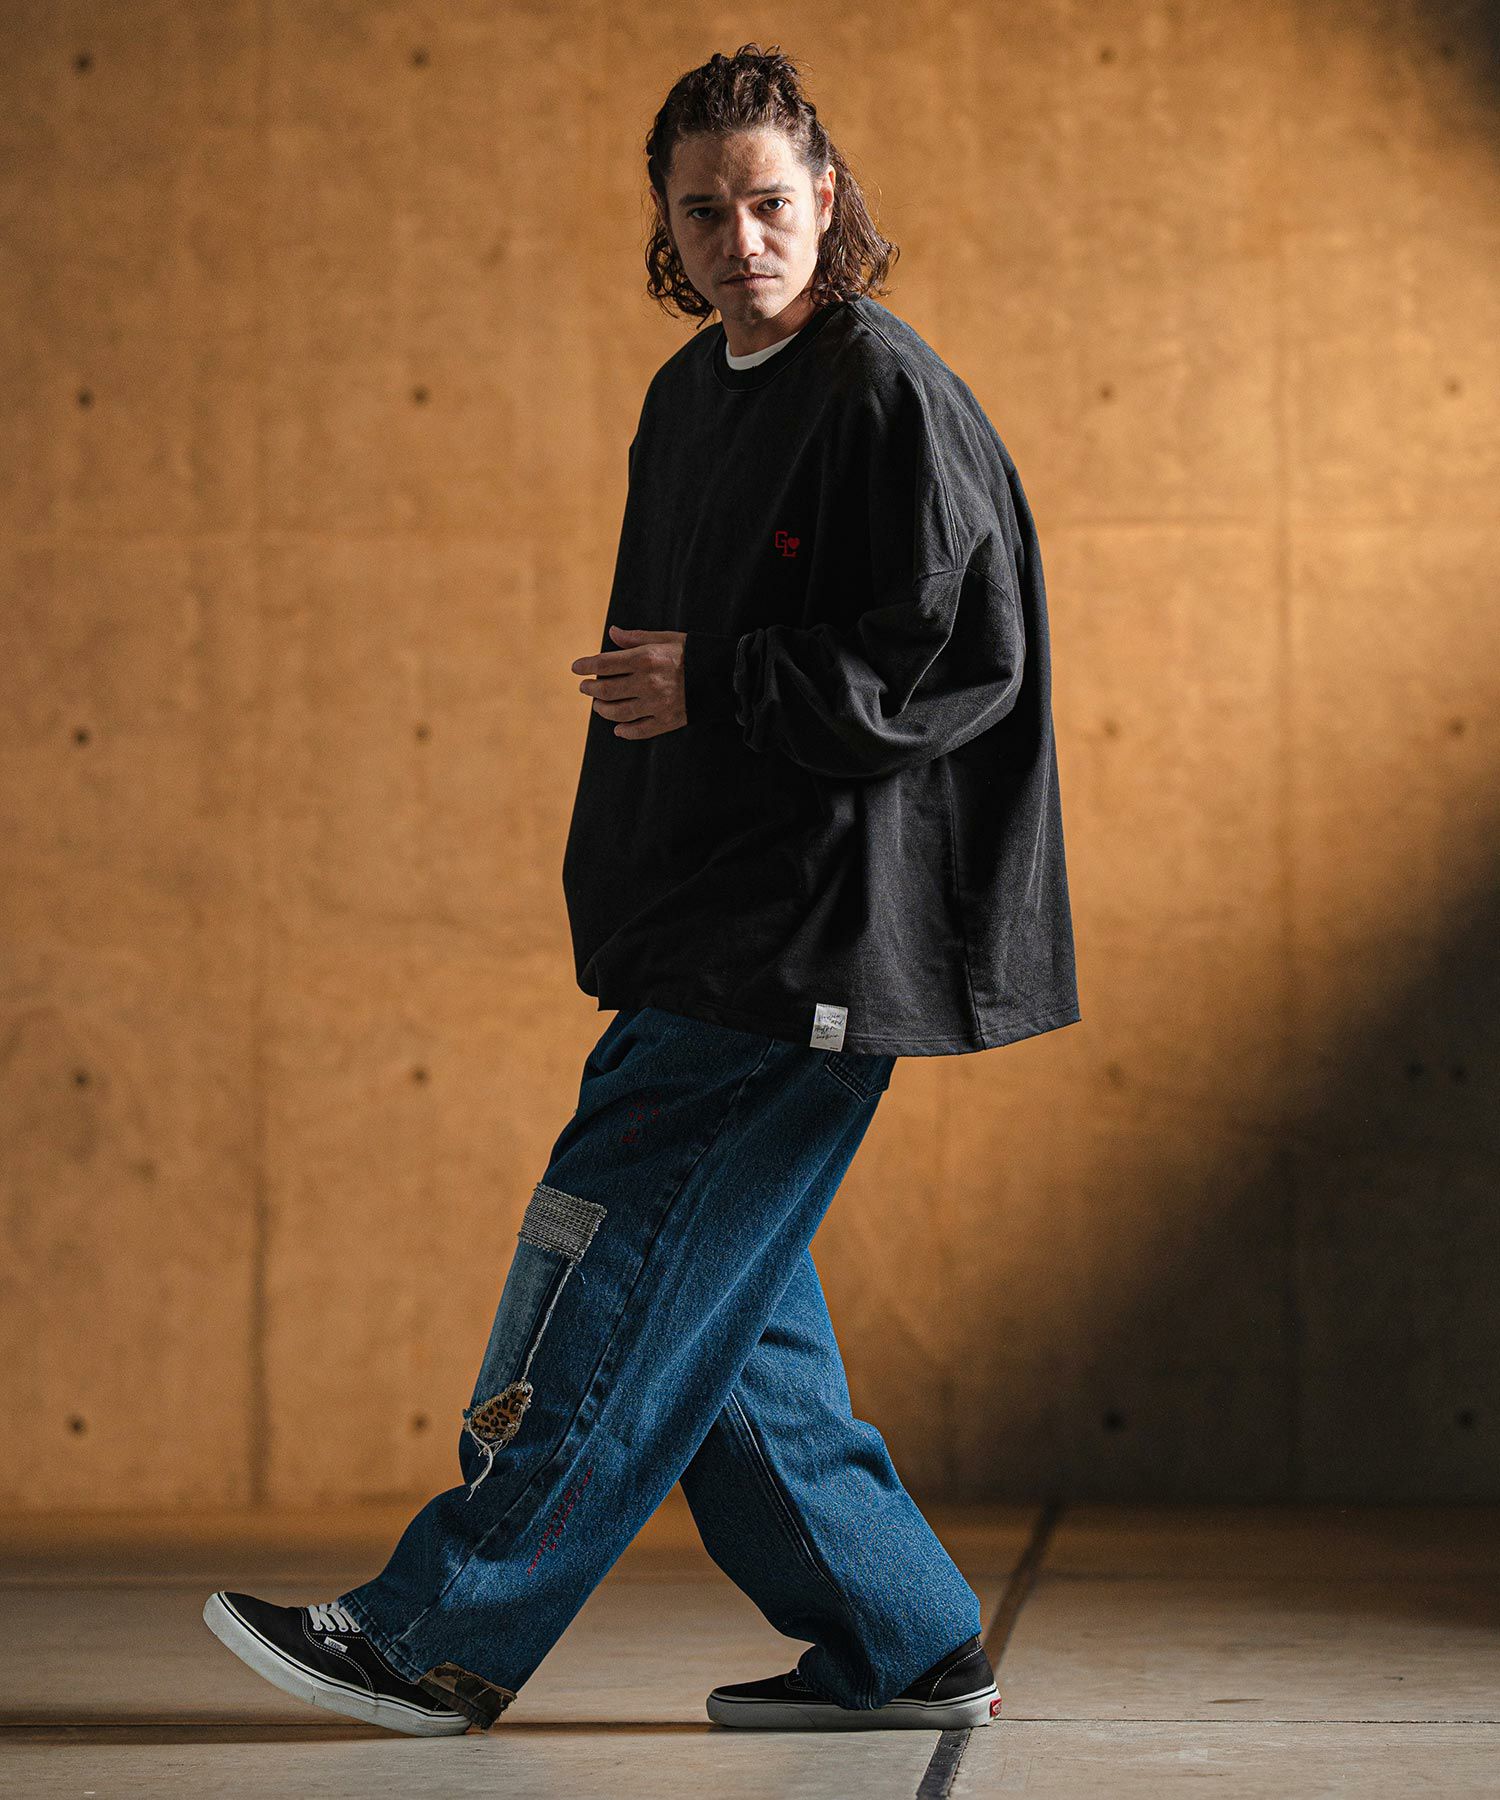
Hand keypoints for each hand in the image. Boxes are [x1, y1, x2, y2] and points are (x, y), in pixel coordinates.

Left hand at [572, 626, 687, 739]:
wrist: (723, 674)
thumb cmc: (692, 653)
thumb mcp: (665, 638)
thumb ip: (635, 639)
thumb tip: (612, 632)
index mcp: (645, 659)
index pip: (605, 663)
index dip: (586, 665)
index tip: (576, 668)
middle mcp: (647, 683)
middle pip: (606, 690)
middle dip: (590, 689)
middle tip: (585, 687)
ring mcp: (657, 705)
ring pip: (618, 713)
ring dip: (603, 710)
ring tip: (597, 705)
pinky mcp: (668, 721)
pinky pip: (640, 731)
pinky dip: (626, 732)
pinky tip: (618, 729)